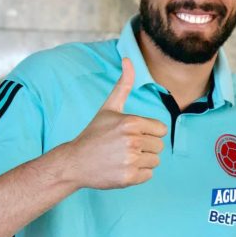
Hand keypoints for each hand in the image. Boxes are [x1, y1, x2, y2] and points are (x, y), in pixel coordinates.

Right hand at [64, 58, 166, 188]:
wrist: (74, 162)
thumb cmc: (93, 134)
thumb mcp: (108, 108)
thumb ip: (123, 84)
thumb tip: (128, 58)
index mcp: (131, 122)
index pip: (161, 130)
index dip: (148, 132)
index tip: (132, 135)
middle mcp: (132, 141)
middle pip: (159, 146)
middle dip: (145, 147)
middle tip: (125, 148)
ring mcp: (130, 160)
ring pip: (155, 161)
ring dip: (143, 161)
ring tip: (123, 157)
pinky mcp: (129, 177)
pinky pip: (149, 175)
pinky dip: (138, 174)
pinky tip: (122, 168)